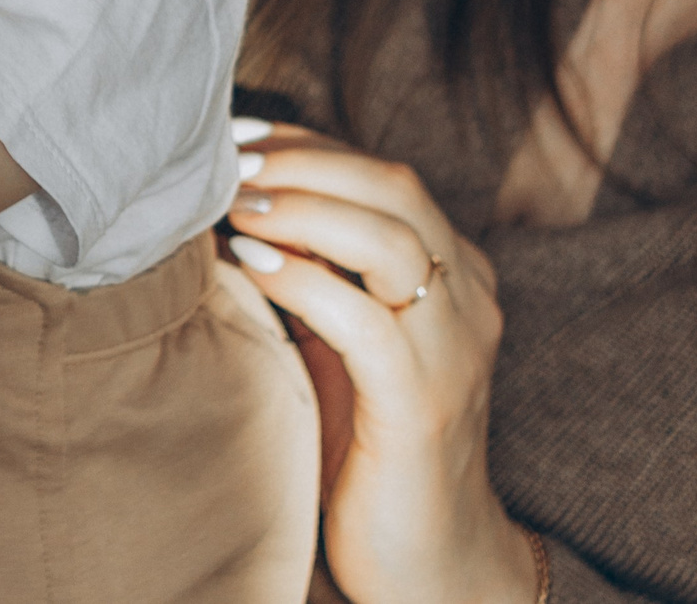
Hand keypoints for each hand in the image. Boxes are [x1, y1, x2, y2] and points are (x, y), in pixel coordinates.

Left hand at [222, 121, 539, 603]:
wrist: (429, 560)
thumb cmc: (370, 443)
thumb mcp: (343, 341)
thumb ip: (315, 273)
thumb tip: (230, 203)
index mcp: (456, 277)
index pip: (387, 177)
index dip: (311, 146)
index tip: (238, 137)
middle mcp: (468, 303)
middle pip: (395, 190)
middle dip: (305, 162)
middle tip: (228, 160)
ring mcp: (451, 353)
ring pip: (390, 241)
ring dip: (302, 208)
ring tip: (234, 204)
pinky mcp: (420, 407)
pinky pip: (367, 322)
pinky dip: (305, 280)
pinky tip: (251, 265)